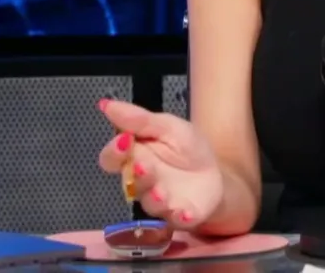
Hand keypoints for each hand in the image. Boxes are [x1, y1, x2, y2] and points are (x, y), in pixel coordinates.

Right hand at [97, 99, 223, 229]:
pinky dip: (179, 217)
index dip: (113, 153)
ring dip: (155, 197)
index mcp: (135, 157)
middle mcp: (141, 183)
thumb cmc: (187, 149)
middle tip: (144, 166)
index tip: (124, 141)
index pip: (112, 158)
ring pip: (150, 203)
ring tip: (162, 192)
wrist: (218, 173)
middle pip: (129, 182)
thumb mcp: (168, 126)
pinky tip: (184, 212)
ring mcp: (159, 202)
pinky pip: (175, 220)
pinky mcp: (179, 216)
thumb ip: (139, 119)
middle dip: (137, 175)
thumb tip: (106, 104)